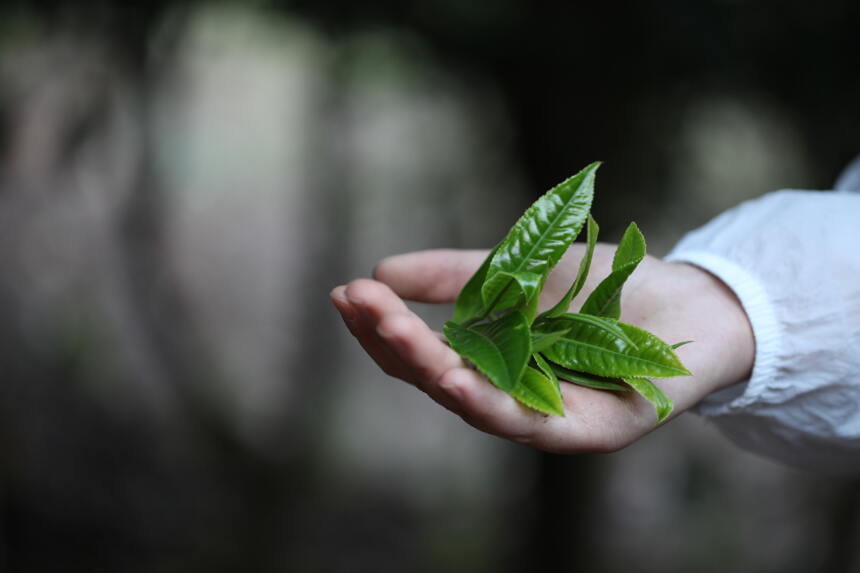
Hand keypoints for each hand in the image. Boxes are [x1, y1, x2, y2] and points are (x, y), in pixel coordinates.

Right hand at [330, 245, 753, 452]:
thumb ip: (455, 275)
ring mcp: (543, 417)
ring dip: (424, 365)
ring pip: (468, 401)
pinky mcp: (585, 432)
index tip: (347, 291)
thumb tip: (380, 270)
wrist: (694, 300)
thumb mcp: (519, 269)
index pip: (420, 352)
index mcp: (487, 361)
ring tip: (386, 328)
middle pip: (433, 378)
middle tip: (357, 301)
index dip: (381, 326)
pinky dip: (486, 402)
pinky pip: (527, 423)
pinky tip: (451, 377)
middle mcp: (507, 394)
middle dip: (391, 340)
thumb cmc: (608, 289)